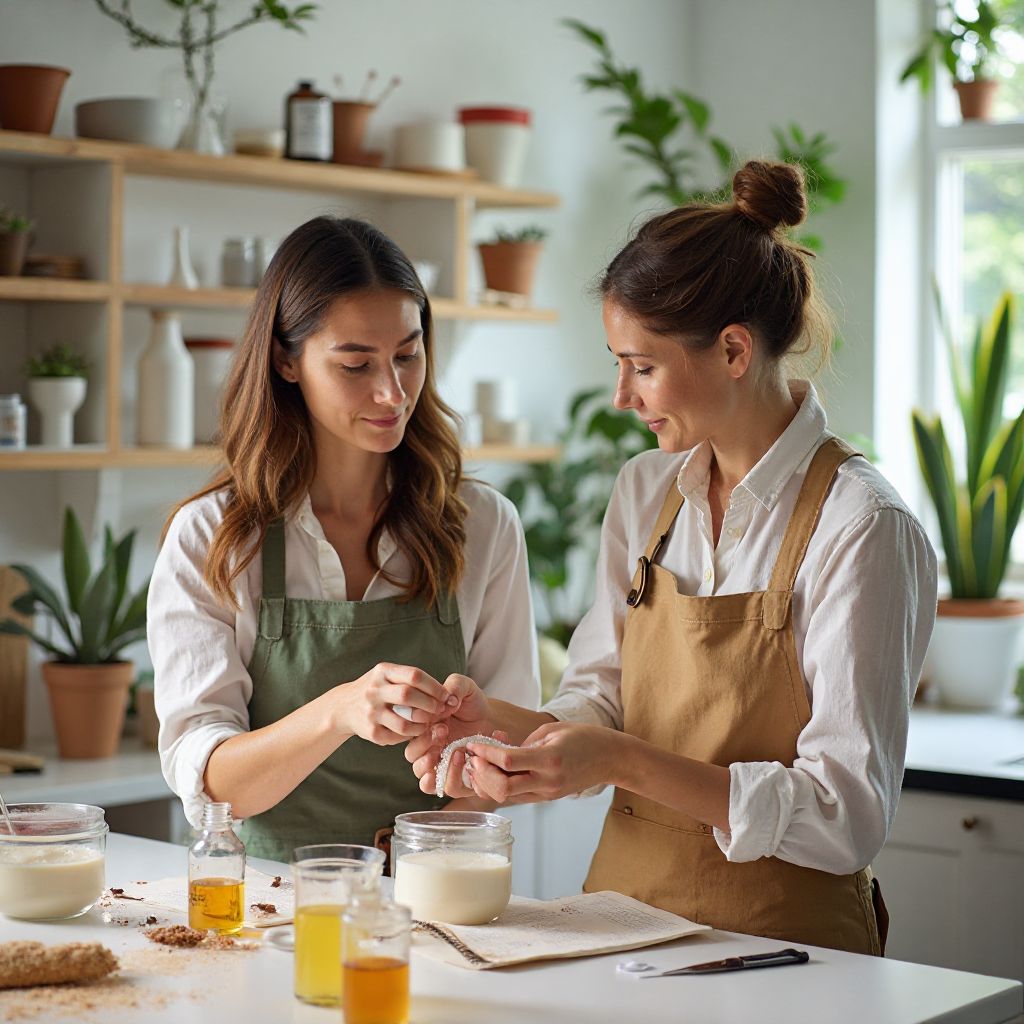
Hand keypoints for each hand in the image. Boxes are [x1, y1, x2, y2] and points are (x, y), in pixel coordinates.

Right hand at [335, 663, 456, 745]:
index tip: (446, 695)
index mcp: (383, 671)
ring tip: (430, 723)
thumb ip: (413, 680)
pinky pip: (398, 737)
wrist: (344, 707)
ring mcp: (371, 712)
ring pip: (405, 722)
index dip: (435, 686)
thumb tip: (447, 692)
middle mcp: (375, 690)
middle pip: (409, 695)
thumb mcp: (389, 675)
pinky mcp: (371, 732)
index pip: (414, 675)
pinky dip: (411, 735)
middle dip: (430, 704)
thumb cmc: (378, 689)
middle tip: (441, 710)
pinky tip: (415, 731)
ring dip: (423, 724)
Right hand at [405, 673, 495, 795]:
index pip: (407, 736)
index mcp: (422, 728)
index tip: (439, 722)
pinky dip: (449, 780)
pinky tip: (461, 762)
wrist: (494, 719)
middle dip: (424, 746)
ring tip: (452, 751)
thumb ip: (454, 685)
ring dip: (433, 768)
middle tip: (443, 732)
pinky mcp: (457, 777)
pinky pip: (445, 789)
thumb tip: (447, 698)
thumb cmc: (474, 703)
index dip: (418, 731)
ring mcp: (441, 765)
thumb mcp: (465, 687)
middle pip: (412, 758)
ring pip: (423, 780)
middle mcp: (427, 748)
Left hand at [462, 721, 616, 804]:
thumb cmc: (583, 737)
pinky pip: (517, 796)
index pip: (508, 761)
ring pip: (507, 796)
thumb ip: (525, 742)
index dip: (486, 753)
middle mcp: (547, 781)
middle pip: (503, 788)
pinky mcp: (546, 798)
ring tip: (480, 766)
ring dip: (488, 782)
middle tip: (473, 759)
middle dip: (482, 774)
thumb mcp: (553, 730)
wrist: (609, 758)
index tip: (472, 744)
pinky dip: (502, 786)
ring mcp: (547, 793)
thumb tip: (499, 751)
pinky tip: (496, 772)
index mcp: (550, 759)